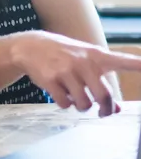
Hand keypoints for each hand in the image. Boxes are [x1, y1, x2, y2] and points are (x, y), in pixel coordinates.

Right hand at [11, 30, 140, 116]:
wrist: (30, 46)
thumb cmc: (62, 54)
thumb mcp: (84, 62)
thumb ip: (101, 83)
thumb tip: (116, 109)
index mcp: (95, 55)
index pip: (123, 61)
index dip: (140, 65)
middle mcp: (83, 62)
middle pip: (104, 96)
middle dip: (105, 109)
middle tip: (103, 112)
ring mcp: (66, 71)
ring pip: (84, 104)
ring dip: (81, 106)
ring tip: (75, 97)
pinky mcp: (51, 80)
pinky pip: (65, 104)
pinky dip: (64, 103)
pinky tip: (60, 92)